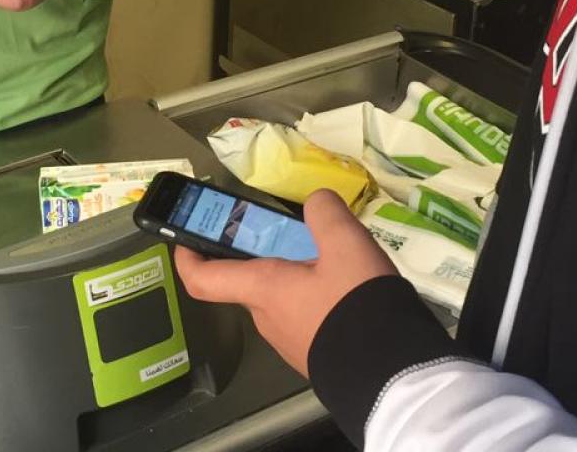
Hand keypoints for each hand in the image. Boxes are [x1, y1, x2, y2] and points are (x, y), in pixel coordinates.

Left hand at [173, 190, 397, 376]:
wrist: (391, 374)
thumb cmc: (356, 305)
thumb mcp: (347, 245)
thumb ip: (326, 214)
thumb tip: (317, 202)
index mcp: (262, 289)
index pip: (202, 279)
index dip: (186, 257)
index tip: (185, 238)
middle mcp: (266, 318)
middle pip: (250, 281)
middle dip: (265, 255)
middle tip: (292, 232)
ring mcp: (288, 341)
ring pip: (280, 299)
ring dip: (295, 277)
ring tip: (333, 257)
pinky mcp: (312, 354)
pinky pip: (303, 318)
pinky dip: (314, 298)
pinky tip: (347, 289)